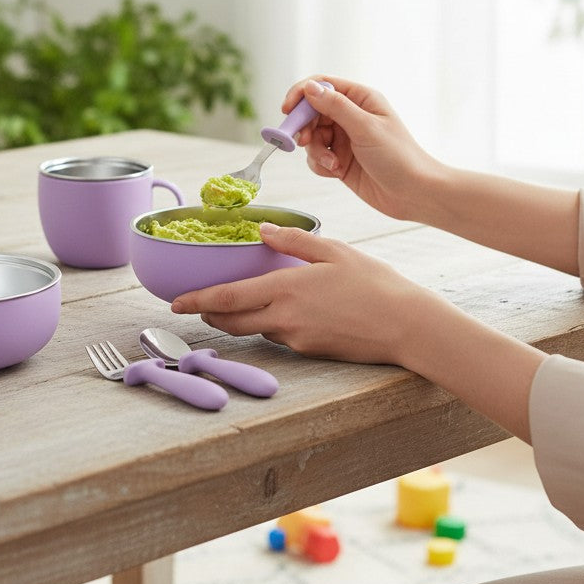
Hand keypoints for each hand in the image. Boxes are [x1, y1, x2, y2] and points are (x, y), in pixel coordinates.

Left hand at [172, 221, 545, 441]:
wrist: (408, 326)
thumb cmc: (376, 283)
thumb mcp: (334, 251)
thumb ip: (294, 240)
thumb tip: (263, 230)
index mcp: (285, 289)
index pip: (227, 299)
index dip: (196, 302)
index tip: (174, 303)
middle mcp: (284, 319)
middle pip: (231, 322)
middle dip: (210, 314)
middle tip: (199, 303)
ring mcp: (297, 340)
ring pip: (255, 330)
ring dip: (240, 319)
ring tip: (238, 302)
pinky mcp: (311, 352)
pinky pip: (280, 338)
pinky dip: (270, 325)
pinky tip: (284, 310)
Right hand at [284, 77, 442, 222]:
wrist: (413, 194)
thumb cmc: (399, 157)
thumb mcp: (365, 127)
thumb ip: (336, 107)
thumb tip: (309, 88)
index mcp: (360, 99)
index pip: (322, 85)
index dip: (301, 94)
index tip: (287, 110)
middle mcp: (351, 115)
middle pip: (311, 112)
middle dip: (305, 128)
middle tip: (304, 142)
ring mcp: (344, 138)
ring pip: (312, 137)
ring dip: (315, 151)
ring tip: (332, 163)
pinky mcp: (340, 160)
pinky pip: (316, 157)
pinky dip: (320, 164)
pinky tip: (336, 172)